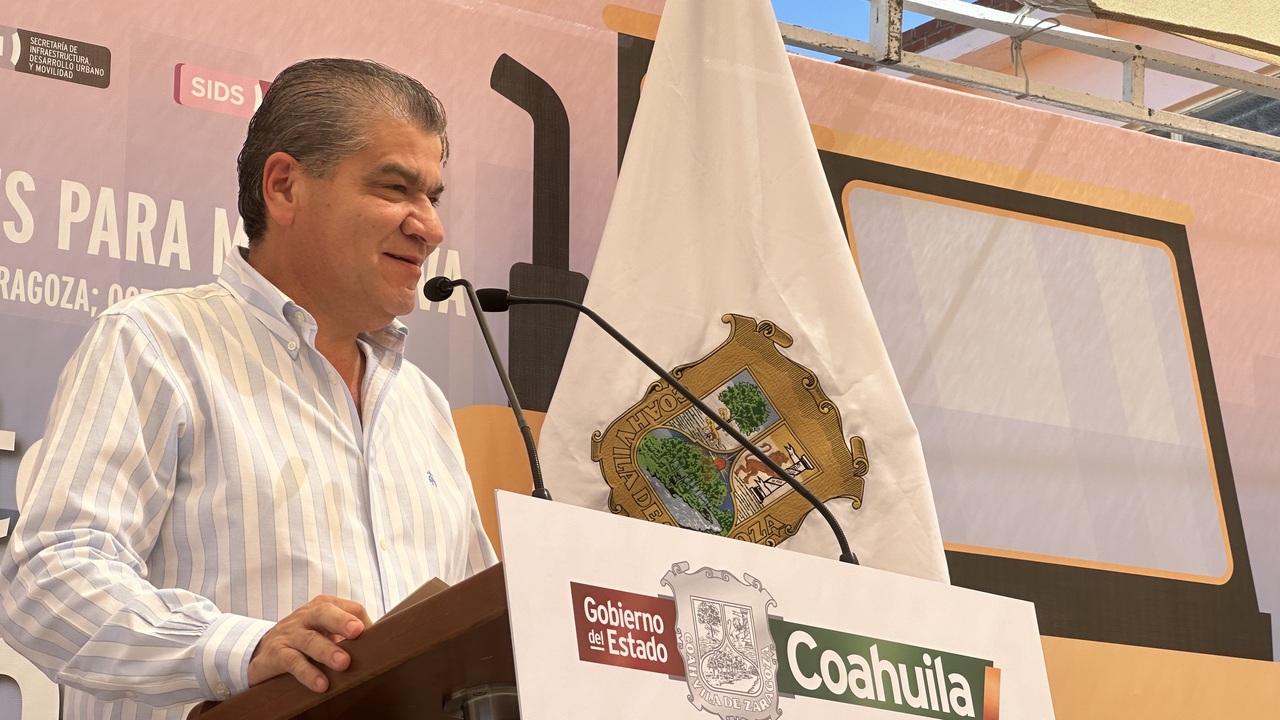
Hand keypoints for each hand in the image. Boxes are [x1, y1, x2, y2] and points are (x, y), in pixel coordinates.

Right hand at [247, 595, 372, 692]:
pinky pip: (292, 662)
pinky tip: (321, 684)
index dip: (362, 622)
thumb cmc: (303, 640)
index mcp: (323, 607)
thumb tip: (377, 646)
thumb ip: (347, 635)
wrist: (261, 650)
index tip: (374, 638)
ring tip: (343, 664)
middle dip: (342, 621)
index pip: (349, 608)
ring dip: (327, 651)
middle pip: (325, 613)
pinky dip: (307, 673)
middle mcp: (306, 616)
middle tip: (358, 632)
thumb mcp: (325, 631)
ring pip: (309, 639)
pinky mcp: (276, 654)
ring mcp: (289, 634)